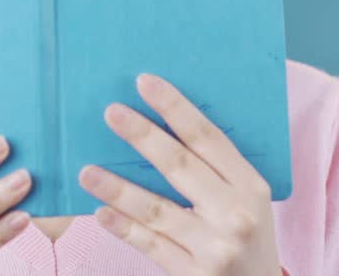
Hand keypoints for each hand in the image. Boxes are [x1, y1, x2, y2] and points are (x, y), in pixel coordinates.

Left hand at [79, 74, 281, 275]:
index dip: (175, 108)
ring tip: (87, 171)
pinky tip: (101, 212)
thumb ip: (217, 170)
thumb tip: (163, 124)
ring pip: (156, 210)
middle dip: (143, 136)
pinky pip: (150, 246)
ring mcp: (214, 248)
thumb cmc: (249, 236)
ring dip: (118, 188)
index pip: (208, 138)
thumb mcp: (249, 200)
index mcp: (251, 186)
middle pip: (180, 166)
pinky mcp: (192, 275)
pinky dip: (124, 228)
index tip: (145, 83)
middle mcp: (235, 214)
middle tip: (111, 112)